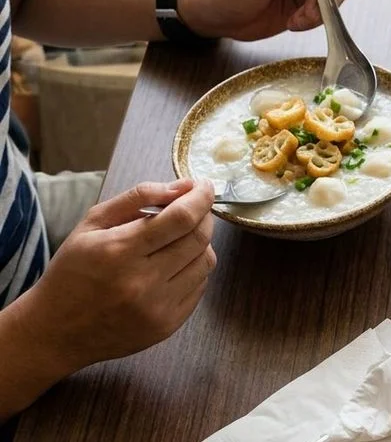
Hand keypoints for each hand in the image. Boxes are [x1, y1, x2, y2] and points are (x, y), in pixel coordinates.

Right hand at [19, 179, 215, 370]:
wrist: (55, 333)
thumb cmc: (71, 273)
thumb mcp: (91, 224)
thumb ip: (137, 197)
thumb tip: (182, 187)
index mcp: (119, 251)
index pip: (181, 218)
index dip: (201, 197)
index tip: (204, 186)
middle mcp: (143, 281)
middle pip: (199, 238)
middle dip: (204, 215)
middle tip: (196, 208)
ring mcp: (158, 307)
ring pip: (206, 262)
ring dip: (201, 242)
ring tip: (180, 238)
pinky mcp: (168, 325)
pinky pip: (200, 286)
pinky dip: (194, 268)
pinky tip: (174, 265)